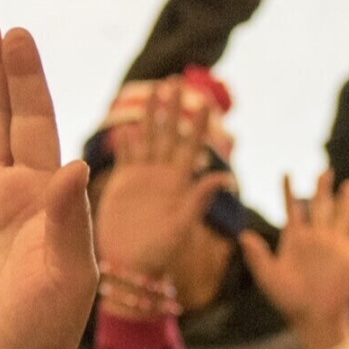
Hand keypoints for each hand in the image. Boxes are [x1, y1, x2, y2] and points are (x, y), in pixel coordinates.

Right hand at [92, 80, 234, 287]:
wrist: (131, 268)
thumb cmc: (160, 254)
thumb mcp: (182, 227)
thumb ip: (200, 201)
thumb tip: (226, 178)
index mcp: (180, 183)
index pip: (191, 145)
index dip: (197, 123)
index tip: (203, 100)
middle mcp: (163, 176)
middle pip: (168, 134)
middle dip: (171, 108)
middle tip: (174, 80)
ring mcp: (142, 179)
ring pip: (147, 139)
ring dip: (150, 116)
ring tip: (152, 91)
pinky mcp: (122, 186)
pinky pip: (126, 158)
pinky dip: (126, 142)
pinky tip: (126, 126)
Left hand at [241, 171, 348, 348]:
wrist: (312, 317)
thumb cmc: (288, 300)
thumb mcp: (269, 277)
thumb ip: (258, 256)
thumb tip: (243, 235)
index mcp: (294, 240)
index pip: (292, 210)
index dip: (288, 192)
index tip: (286, 173)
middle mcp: (315, 239)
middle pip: (320, 207)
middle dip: (322, 189)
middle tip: (325, 170)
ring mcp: (334, 246)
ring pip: (342, 216)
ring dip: (347, 201)